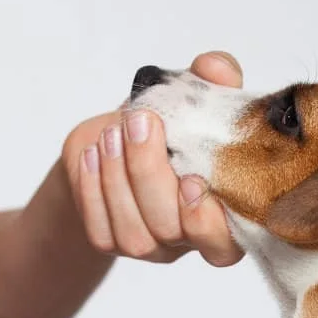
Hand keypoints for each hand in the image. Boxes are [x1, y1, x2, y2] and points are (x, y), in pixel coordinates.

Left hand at [61, 51, 243, 266]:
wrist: (121, 139)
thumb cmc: (172, 125)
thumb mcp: (196, 96)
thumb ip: (214, 80)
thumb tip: (217, 69)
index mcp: (225, 217)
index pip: (224, 248)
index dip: (206, 222)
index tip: (190, 178)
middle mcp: (190, 242)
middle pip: (171, 231)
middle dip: (150, 176)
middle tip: (140, 123)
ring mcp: (153, 248)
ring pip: (135, 235)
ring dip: (118, 180)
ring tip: (111, 134)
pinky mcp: (113, 242)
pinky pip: (101, 231)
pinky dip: (93, 190)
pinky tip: (92, 155)